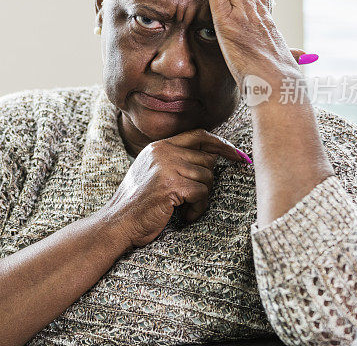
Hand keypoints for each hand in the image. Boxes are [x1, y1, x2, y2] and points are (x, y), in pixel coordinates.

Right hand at [100, 129, 249, 249]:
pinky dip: (198, 208)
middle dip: (206, 182)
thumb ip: (176, 160)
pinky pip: (202, 192)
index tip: (238, 155)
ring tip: (186, 208)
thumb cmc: (138, 204)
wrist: (118, 222)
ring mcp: (166, 166)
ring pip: (207, 177)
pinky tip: (186, 215)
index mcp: (159, 146)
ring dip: (202, 198)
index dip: (221, 144)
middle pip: (207, 159)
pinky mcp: (171, 184)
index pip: (199, 135)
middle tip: (193, 199)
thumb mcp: (153, 173)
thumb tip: (213, 157)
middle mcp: (163, 152)